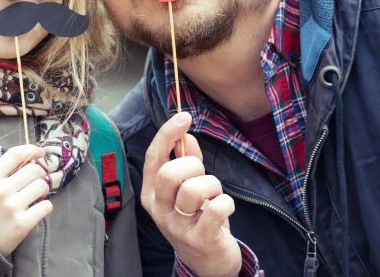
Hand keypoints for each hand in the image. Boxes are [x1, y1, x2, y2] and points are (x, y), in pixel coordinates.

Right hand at [0, 144, 52, 255]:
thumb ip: (1, 173)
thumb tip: (28, 160)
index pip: (16, 154)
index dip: (32, 150)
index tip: (40, 153)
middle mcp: (0, 189)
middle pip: (34, 170)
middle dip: (39, 175)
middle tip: (35, 183)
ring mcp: (12, 207)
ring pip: (42, 186)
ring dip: (42, 191)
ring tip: (34, 197)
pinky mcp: (22, 224)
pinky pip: (46, 206)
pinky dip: (45, 207)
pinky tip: (36, 211)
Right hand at [141, 113, 241, 276]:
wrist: (207, 262)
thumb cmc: (197, 219)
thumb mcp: (188, 189)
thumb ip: (187, 162)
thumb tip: (187, 137)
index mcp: (152, 193)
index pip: (153, 157)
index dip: (167, 134)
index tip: (184, 116)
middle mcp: (159, 209)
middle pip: (170, 173)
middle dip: (194, 166)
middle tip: (203, 177)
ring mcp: (177, 227)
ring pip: (194, 189)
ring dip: (213, 187)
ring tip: (214, 197)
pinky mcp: (199, 239)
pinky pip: (216, 209)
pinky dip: (226, 203)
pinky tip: (224, 210)